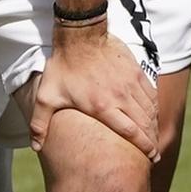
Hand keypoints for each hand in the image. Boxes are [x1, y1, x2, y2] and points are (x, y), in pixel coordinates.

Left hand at [28, 19, 163, 162]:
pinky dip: (154, 106)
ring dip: (154, 125)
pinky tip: (153, 114)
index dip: (144, 146)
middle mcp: (120, 97)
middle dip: (152, 140)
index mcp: (102, 106)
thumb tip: (35, 147)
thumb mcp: (47, 96)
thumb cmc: (63, 66)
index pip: (130, 132)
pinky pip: (150, 93)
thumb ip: (40, 123)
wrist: (80, 34)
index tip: (152, 157)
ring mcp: (130, 83)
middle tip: (155, 154)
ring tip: (155, 137)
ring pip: (150, 109)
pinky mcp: (135, 71)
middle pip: (144, 123)